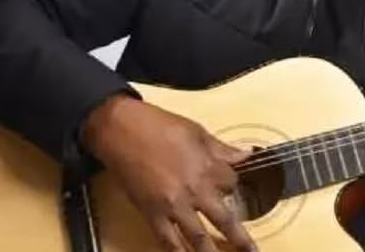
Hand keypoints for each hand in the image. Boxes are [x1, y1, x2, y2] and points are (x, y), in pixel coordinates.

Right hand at [80, 94, 255, 251]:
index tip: (229, 185)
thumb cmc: (157, 125)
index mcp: (208, 167)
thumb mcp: (197, 131)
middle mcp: (194, 190)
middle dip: (240, 239)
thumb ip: (221, 149)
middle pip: (225, 219)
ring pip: (198, 237)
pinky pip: (167, 240)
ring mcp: (173, 205)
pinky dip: (178, 251)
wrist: (121, 129)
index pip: (232, 183)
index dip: (232, 184)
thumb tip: (243, 155)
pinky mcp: (151, 213)